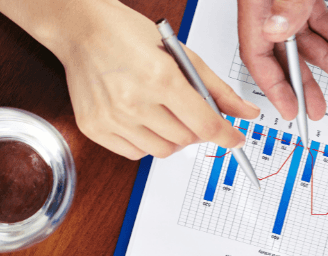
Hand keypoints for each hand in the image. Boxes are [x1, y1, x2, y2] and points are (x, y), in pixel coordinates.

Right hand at [61, 1, 258, 158]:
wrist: (81, 29)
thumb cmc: (129, 35)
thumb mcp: (182, 55)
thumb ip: (218, 89)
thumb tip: (246, 114)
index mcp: (160, 77)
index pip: (205, 124)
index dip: (226, 136)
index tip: (235, 140)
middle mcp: (134, 101)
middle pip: (186, 140)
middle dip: (196, 129)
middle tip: (189, 112)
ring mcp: (112, 118)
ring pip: (162, 151)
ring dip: (172, 138)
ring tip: (163, 113)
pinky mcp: (94, 128)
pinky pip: (135, 154)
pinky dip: (146, 143)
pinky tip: (142, 120)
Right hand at [238, 0, 327, 120]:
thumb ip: (284, 4)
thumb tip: (278, 30)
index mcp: (256, 9)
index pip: (257, 58)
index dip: (274, 89)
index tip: (291, 110)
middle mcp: (269, 10)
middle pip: (283, 57)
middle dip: (303, 85)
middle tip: (316, 109)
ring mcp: (287, 4)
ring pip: (307, 42)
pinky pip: (320, 22)